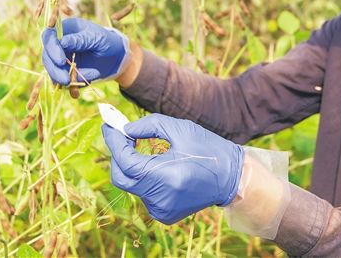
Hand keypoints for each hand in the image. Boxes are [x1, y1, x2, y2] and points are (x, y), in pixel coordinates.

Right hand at [41, 17, 128, 84]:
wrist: (117, 58)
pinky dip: (68, 87)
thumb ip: (80, 40)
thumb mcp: (97, 38)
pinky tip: (76, 93)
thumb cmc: (108, 42)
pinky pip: (61, 80)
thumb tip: (62, 42)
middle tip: (65, 80)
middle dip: (54, 69)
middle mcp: (60, 43)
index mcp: (66, 29)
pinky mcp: (65, 71)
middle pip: (47, 55)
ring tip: (74, 88)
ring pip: (51, 69)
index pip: (49, 36)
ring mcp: (61, 57)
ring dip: (60, 79)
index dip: (52, 49)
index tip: (61, 61)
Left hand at [102, 113, 243, 224]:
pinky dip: (145, 178)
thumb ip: (148, 125)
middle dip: (118, 155)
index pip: (125, 161)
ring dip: (133, 165)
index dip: (114, 142)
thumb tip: (125, 130)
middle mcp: (160, 198)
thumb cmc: (207, 148)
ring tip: (146, 149)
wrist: (231, 178)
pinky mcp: (164, 214)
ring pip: (133, 185)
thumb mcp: (179, 128)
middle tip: (122, 136)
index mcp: (165, 177)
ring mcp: (161, 210)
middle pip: (122, 177)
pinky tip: (159, 167)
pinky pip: (144, 193)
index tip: (109, 126)